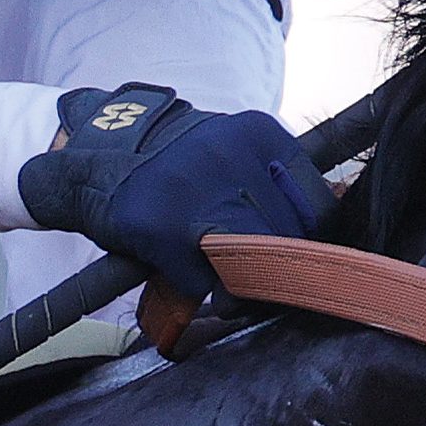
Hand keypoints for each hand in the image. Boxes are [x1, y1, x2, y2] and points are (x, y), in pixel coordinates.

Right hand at [17, 84, 335, 300]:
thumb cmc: (178, 167)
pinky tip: (186, 277)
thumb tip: (333, 236)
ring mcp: (195, 191)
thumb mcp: (234, 153)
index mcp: (260, 134)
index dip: (309, 247)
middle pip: (285, 240)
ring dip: (241, 287)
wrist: (93, 161)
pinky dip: (197, 288)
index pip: (316, 208)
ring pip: (250, 262)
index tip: (300, 266)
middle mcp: (232, 156)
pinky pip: (202, 280)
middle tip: (261, 285)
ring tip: (227, 290)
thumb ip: (278, 187)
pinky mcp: (161, 227)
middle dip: (276, 272)